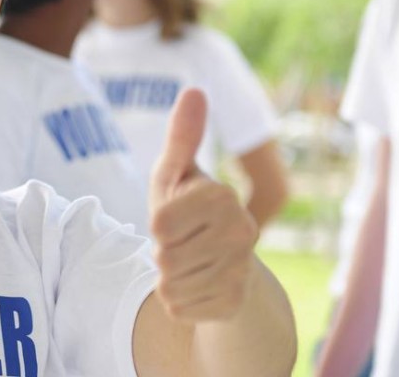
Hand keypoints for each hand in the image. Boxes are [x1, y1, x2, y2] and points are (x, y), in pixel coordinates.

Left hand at [149, 88, 259, 321]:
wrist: (223, 263)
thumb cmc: (188, 210)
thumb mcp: (176, 174)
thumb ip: (181, 138)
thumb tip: (195, 90)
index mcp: (224, 197)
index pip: (160, 224)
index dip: (157, 223)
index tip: (175, 217)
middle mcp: (241, 233)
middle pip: (163, 256)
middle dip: (161, 252)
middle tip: (181, 243)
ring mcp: (241, 272)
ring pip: (168, 285)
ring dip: (168, 277)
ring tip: (188, 263)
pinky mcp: (233, 304)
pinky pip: (178, 309)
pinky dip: (178, 301)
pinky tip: (197, 286)